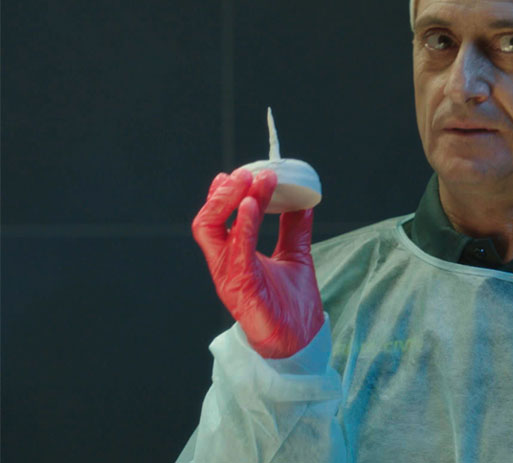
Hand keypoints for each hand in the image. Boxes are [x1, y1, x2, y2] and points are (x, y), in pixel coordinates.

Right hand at [192, 168, 324, 358]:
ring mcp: (229, 277)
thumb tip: (302, 200)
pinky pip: (236, 251)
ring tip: (251, 182)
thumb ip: (294, 229)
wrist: (301, 341)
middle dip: (224, 193)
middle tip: (246, 172)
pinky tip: (253, 205)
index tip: (240, 173)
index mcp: (235, 258)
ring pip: (212, 231)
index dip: (223, 195)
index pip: (218, 220)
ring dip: (230, 202)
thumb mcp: (296, 257)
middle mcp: (226, 265)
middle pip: (208, 221)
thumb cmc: (293, 305)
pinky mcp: (241, 288)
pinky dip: (242, 224)